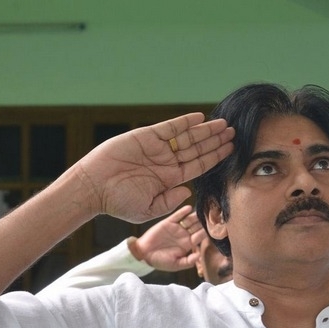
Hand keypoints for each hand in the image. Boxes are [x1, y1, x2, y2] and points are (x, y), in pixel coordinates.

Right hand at [74, 113, 233, 222]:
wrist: (94, 187)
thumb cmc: (118, 202)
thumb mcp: (148, 209)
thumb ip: (169, 201)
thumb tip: (187, 192)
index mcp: (170, 179)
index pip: (199, 166)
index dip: (215, 158)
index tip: (231, 151)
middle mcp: (167, 162)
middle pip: (197, 149)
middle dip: (216, 141)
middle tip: (234, 133)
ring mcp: (158, 149)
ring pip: (187, 137)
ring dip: (205, 131)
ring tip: (223, 124)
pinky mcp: (146, 137)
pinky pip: (169, 128)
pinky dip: (184, 122)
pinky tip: (199, 118)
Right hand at [130, 205, 207, 270]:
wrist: (144, 254)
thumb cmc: (160, 261)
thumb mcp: (175, 265)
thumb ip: (188, 261)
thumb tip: (199, 256)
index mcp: (188, 244)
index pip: (200, 237)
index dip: (206, 232)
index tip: (214, 229)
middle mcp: (184, 235)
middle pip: (196, 226)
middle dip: (203, 222)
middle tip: (211, 216)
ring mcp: (176, 228)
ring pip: (189, 220)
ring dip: (195, 216)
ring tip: (201, 211)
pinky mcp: (168, 222)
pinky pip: (177, 216)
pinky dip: (183, 212)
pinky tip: (189, 208)